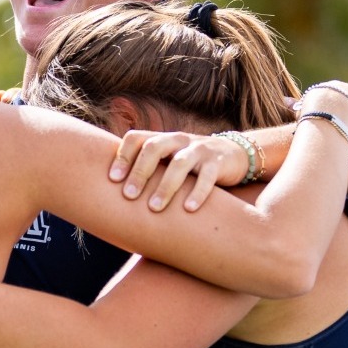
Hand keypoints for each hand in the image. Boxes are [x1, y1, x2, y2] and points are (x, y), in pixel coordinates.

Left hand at [107, 130, 248, 211]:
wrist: (235, 155)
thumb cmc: (191, 165)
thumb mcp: (169, 161)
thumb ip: (148, 170)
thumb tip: (112, 193)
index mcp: (162, 139)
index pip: (136, 138)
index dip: (122, 156)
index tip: (112, 180)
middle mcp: (178, 140)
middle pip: (154, 148)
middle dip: (139, 172)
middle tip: (128, 196)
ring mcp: (199, 150)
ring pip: (179, 164)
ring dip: (165, 187)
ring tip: (154, 208)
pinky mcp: (218, 163)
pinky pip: (207, 177)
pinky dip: (198, 193)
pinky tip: (188, 209)